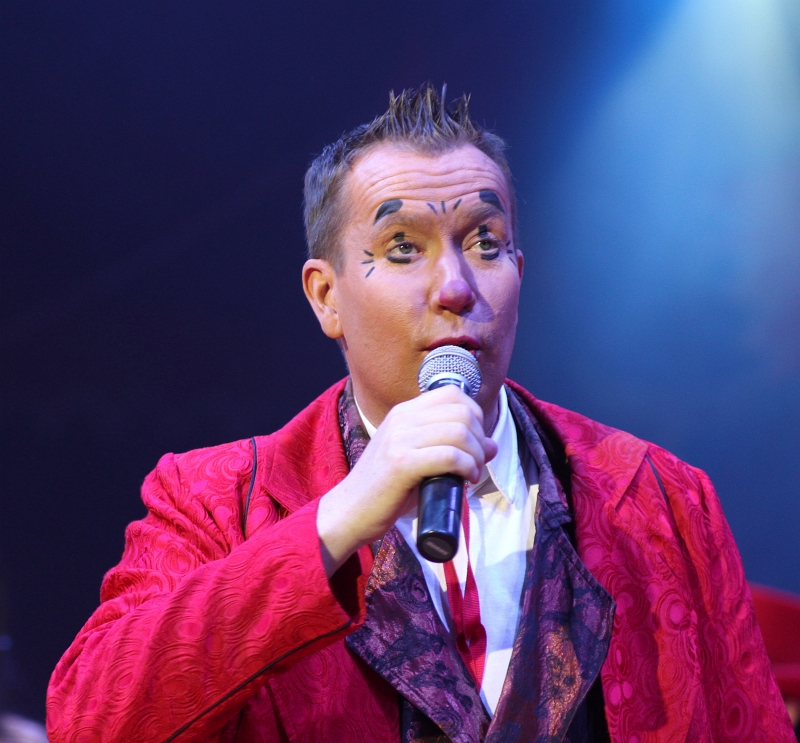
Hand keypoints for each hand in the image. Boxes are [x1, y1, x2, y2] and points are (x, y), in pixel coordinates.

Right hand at [316, 385, 497, 575]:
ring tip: (472, 473)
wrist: (350, 511)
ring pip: (460, 432)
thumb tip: (491, 445)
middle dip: (480, 437)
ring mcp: (399, 440)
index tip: (476, 440)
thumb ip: (449, 447)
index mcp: (403, 413)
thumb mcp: (417, 459)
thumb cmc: (387, 490)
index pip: (452, 393)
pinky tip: (466, 479)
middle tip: (478, 461)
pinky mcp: (401, 464)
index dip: (475, 414)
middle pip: (462, 412)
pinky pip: (450, 456)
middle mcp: (401, 419)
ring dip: (477, 455)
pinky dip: (467, 467)